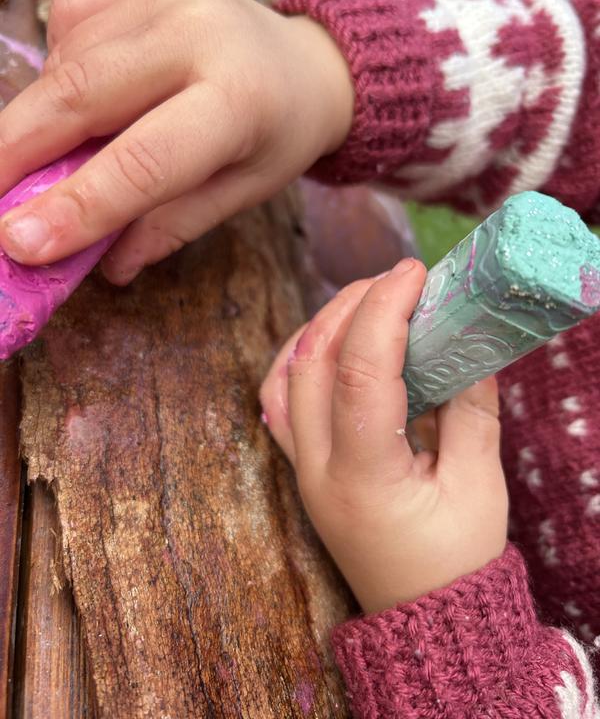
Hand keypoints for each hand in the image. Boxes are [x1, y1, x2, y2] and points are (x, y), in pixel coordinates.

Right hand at [0, 0, 353, 282]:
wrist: (306, 63)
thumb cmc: (275, 137)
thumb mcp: (240, 192)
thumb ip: (172, 226)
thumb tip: (106, 266)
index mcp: (238, 102)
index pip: (144, 161)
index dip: (77, 205)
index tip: (18, 243)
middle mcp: (198, 33)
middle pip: (81, 97)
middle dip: (16, 153)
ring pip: (66, 63)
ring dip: (37, 118)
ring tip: (43, 158)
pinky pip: (69, 24)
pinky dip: (60, 71)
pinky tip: (86, 96)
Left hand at [260, 259, 507, 612]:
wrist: (422, 617)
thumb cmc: (457, 560)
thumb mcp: (480, 484)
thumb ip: (471, 409)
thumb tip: (466, 344)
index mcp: (364, 477)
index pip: (361, 373)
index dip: (384, 312)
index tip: (413, 272)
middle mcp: (318, 470)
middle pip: (312, 363)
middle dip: (351, 305)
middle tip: (395, 279)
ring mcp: (302, 470)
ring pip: (284, 377)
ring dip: (319, 327)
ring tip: (363, 300)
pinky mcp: (303, 469)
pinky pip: (279, 402)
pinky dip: (298, 360)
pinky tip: (328, 341)